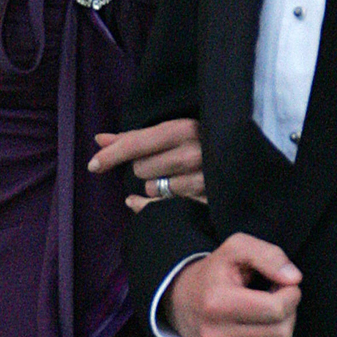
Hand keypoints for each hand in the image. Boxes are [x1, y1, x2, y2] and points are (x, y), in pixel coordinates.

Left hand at [88, 118, 204, 212]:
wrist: (242, 159)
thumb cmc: (200, 143)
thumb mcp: (172, 132)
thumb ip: (135, 137)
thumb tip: (99, 139)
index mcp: (186, 128)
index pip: (138, 142)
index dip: (112, 154)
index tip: (93, 165)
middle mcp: (194, 152)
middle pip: (141, 167)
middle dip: (142, 167)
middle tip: (159, 163)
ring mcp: (201, 180)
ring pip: (150, 188)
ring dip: (152, 185)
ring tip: (169, 178)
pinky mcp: (204, 202)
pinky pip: (160, 208)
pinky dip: (146, 205)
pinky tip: (143, 201)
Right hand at [167, 233, 301, 336]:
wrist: (181, 301)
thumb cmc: (216, 272)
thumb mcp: (238, 248)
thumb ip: (269, 256)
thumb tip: (294, 279)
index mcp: (217, 302)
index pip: (276, 310)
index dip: (291, 294)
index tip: (284, 285)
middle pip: (280, 334)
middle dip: (289, 313)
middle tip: (276, 299)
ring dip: (282, 335)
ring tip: (268, 318)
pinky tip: (261, 334)